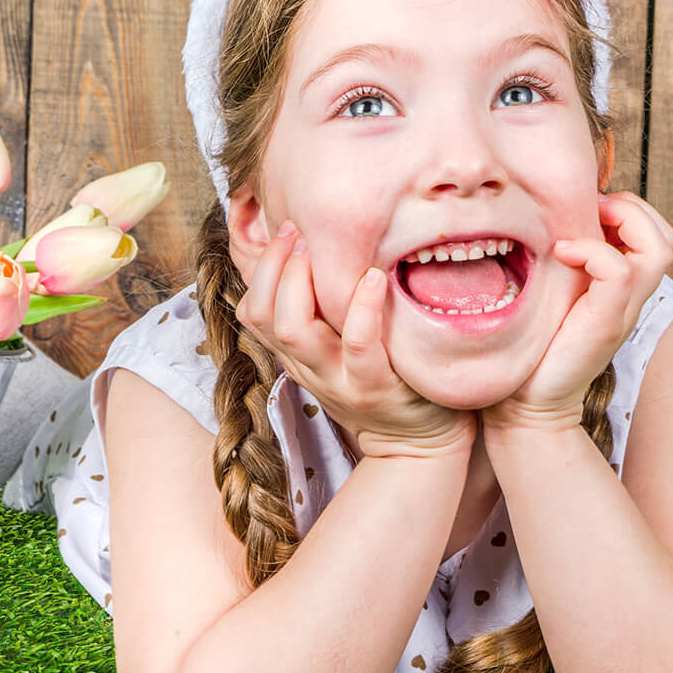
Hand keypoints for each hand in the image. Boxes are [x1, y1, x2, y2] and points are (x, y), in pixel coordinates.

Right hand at [236, 221, 476, 460]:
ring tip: (321, 248)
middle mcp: (308, 366)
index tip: (287, 231)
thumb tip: (320, 247)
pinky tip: (374, 277)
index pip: (252, 311)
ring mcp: (338, 379)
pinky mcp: (375, 388)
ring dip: (299, 281)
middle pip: (264, 315)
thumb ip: (326, 310)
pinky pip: (358, 345)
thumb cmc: (386, 377)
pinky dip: (362, 307)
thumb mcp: (342, 346)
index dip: (260, 269)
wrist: (420, 442)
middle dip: (274, 265)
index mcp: (297, 353)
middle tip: (298, 229)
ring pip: (293, 330)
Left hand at [484, 191, 672, 438]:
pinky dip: (593, 250)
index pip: (657, 235)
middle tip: (590, 211)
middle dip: (633, 208)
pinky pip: (620, 271)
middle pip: (666, 238)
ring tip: (581, 227)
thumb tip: (549, 218)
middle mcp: (631, 298)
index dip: (631, 209)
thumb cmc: (533, 345)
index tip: (587, 209)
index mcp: (623, 288)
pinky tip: (562, 252)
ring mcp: (623, 310)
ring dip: (623, 222)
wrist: (526, 402)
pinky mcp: (605, 322)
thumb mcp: (555, 291)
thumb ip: (566, 261)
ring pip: (659, 248)